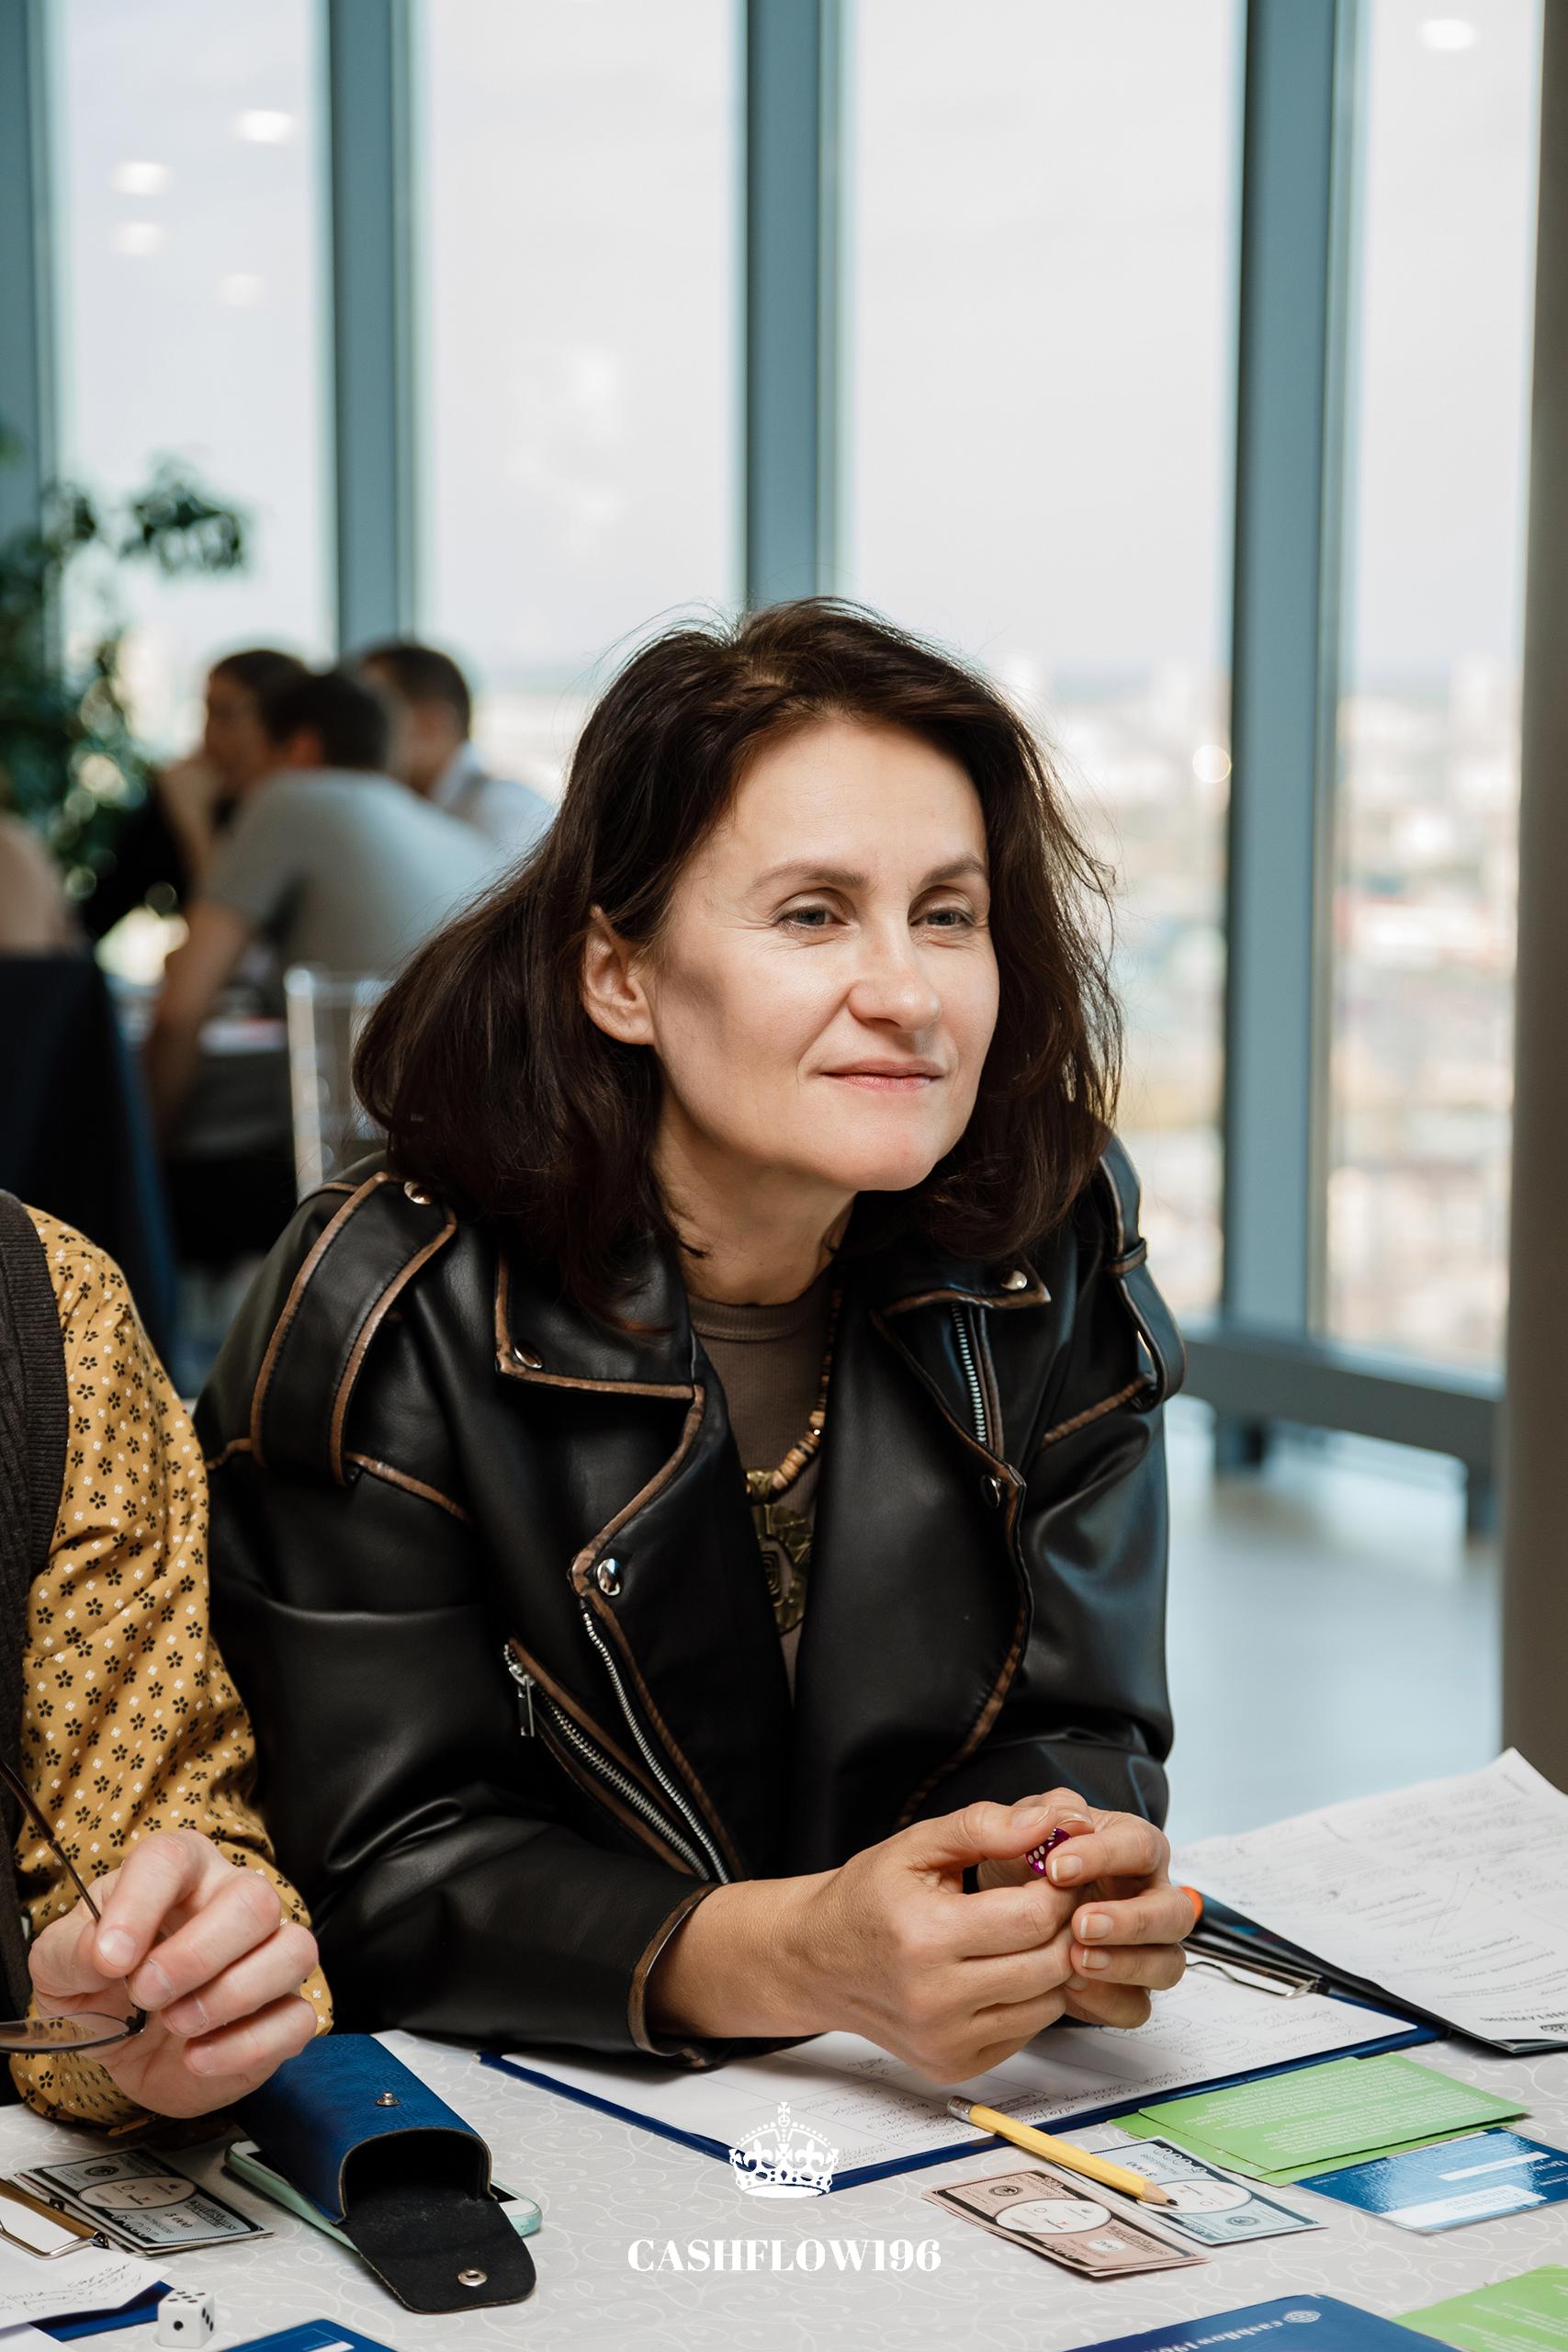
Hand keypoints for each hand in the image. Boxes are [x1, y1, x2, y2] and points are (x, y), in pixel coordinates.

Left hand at [28, 1831, 318, 2117]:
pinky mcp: (284, 2013)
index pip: (172, 1858)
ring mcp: (268, 1956)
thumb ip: (71, 1951)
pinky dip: (246, 2045)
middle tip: (146, 1994)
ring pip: (293, 1950)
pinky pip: (297, 2019)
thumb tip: (103, 1952)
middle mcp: (233, 1900)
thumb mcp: (60, 1969)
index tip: (111, 1959)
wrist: (127, 2050)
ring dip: (232, 1995)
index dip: (141, 1903)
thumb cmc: (101, 1989)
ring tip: (177, 2025)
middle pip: (253, 1899)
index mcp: (179, 1874)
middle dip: (197, 1954)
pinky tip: (198, 2058)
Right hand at [786, 1797, 1088, 2078]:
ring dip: (1054, 1963)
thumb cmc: (866, 1899)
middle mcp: (935, 2000)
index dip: (1060, 1889)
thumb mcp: (915, 1845)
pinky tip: (1007, 1966)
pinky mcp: (954, 2065)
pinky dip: (1030, 1998)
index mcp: (925, 1938)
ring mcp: (945, 2041)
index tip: (1059, 1870)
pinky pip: (1026, 2032)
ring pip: (1048, 2004)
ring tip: (1031, 1931)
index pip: (1032, 1918)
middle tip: (1058, 1898)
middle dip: (1067, 1924)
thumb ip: (982, 1827)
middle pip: (1049, 1964)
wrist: (817, 1961)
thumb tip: (1047, 1822)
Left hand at [977, 1790, 1192, 2027]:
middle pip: (1174, 1913)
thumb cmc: (1023, 1860)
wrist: (999, 1909)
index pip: (1141, 1845)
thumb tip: (1063, 1821)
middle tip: (1081, 1924)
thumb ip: (1029, 1815)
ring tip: (1075, 1962)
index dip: (1104, 1857)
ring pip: (1168, 1965)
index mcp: (1131, 1846)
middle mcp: (1149, 1897)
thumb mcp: (1017, 1827)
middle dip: (1132, 1921)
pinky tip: (1072, 1989)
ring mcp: (1145, 1947)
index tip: (1055, 1868)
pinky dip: (1108, 2001)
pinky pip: (1137, 2006)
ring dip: (1126, 1966)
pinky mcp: (1127, 1989)